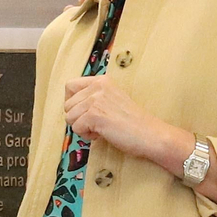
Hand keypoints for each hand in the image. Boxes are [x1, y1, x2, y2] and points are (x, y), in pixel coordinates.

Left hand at [63, 75, 187, 166]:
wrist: (149, 134)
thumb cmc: (132, 122)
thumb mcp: (111, 100)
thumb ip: (93, 98)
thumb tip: (70, 108)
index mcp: (101, 81)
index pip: (70, 86)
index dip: (72, 102)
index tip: (83, 112)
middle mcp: (97, 87)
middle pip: (67, 105)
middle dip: (78, 118)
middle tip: (97, 123)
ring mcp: (95, 100)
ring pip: (69, 117)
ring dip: (82, 127)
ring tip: (101, 128)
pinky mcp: (94, 115)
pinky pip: (76, 128)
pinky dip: (87, 136)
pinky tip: (103, 134)